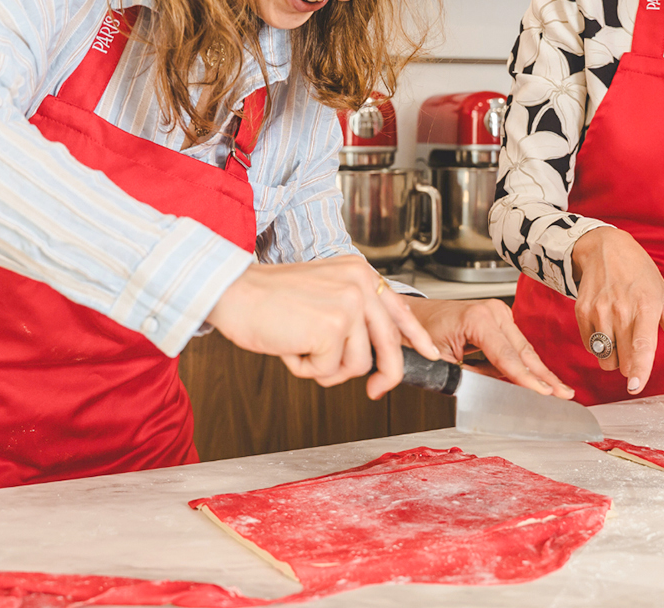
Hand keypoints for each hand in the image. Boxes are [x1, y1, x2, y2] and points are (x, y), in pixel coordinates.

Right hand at [207, 256, 440, 399]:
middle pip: (388, 346)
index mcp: (358, 272)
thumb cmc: (267, 298)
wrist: (233, 292)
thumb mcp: (320, 293)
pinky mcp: (332, 328)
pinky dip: (304, 368)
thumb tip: (372, 353)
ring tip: (299, 346)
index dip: (415, 337)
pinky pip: (328, 371)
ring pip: (356, 365)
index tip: (430, 353)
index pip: (398, 309)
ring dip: (325, 368)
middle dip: (385, 375)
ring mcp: (348, 305)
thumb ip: (350, 313)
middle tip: (376, 391)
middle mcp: (359, 284)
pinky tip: (289, 346)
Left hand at [403, 297, 573, 398]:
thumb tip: (502, 391)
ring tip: (560, 391)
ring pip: (524, 348)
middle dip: (544, 375)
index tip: (546, 394)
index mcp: (477, 319)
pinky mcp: (498, 318)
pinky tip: (543, 379)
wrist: (410, 315)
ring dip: (540, 371)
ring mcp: (497, 312)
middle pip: (523, 351)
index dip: (528, 379)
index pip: (508, 356)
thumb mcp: (443, 362)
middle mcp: (491, 311)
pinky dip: (527, 363)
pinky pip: (516, 345)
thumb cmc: (420, 334)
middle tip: (564, 395)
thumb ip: (474, 377)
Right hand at [569, 226, 663, 394]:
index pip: (641, 344)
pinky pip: (590, 346)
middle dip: (631, 365)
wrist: (605, 248)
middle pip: (622, 359)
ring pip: (605, 357)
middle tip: (635, 347)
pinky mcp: (581, 311)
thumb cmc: (640, 274)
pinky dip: (599, 346)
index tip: (635, 386)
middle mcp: (620, 310)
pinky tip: (606, 329)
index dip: (639, 368)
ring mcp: (598, 310)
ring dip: (614, 357)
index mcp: (646, 307)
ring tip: (620, 337)